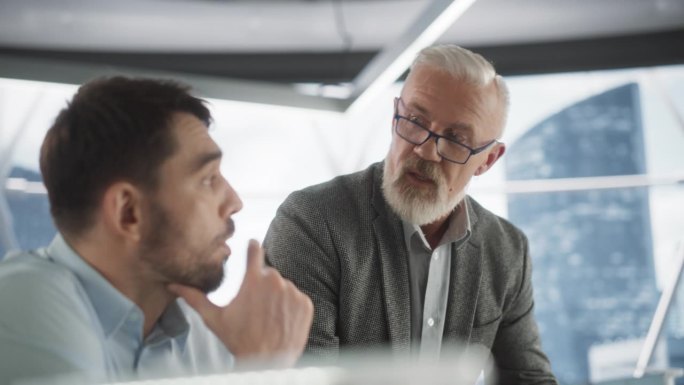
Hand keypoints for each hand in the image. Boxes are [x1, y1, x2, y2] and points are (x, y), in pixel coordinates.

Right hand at [169, 239, 313, 366]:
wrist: (266, 363)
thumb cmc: (239, 340)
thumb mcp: (215, 319)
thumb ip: (195, 298)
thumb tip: (173, 285)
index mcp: (253, 279)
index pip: (254, 250)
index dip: (252, 247)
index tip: (253, 244)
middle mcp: (275, 281)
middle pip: (269, 274)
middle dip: (263, 285)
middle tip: (256, 306)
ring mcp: (293, 292)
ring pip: (284, 287)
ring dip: (277, 297)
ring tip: (268, 317)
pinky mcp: (305, 304)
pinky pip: (297, 299)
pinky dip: (291, 307)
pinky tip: (281, 321)